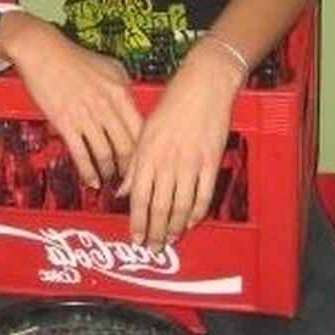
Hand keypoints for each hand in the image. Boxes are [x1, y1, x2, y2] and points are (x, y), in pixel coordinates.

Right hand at [0, 13, 142, 187]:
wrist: (43, 50)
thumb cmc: (75, 58)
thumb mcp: (111, 68)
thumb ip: (124, 90)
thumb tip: (133, 110)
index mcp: (120, 92)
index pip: (141, 130)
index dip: (144, 151)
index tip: (144, 161)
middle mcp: (106, 106)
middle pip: (126, 146)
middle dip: (129, 168)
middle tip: (130, 178)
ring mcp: (86, 116)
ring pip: (105, 154)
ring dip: (109, 172)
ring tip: (110, 179)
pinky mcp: (66, 123)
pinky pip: (81, 154)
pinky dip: (88, 172)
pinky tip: (92, 180)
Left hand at [117, 42, 244, 250]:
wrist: (203, 85)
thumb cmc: (172, 104)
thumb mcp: (145, 131)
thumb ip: (134, 163)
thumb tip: (123, 190)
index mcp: (148, 154)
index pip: (139, 198)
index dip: (137, 222)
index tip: (135, 238)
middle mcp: (168, 162)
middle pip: (160, 208)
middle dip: (155, 233)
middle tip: (152, 249)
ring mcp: (191, 163)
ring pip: (181, 206)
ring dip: (175, 228)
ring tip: (171, 241)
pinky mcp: (211, 161)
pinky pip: (204, 195)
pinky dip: (197, 213)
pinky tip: (191, 222)